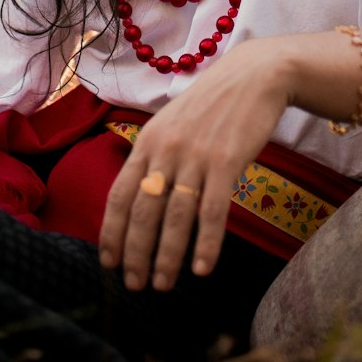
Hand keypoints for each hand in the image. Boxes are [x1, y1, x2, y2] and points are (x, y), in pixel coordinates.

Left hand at [98, 38, 289, 292]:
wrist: (253, 76)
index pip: (118, 194)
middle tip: (135, 285)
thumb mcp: (172, 124)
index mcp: (147, 141)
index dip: (111, 232)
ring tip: (162, 285)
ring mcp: (195, 156)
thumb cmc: (212, 104)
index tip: (109, 263)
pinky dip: (206, 243)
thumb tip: (141, 200)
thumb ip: (156, 158)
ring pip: (175, 217)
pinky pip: (212, 211)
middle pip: (143, 211)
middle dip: (136, 253)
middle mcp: (165, 150)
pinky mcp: (226, 161)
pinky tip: (203, 269)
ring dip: (167, 256)